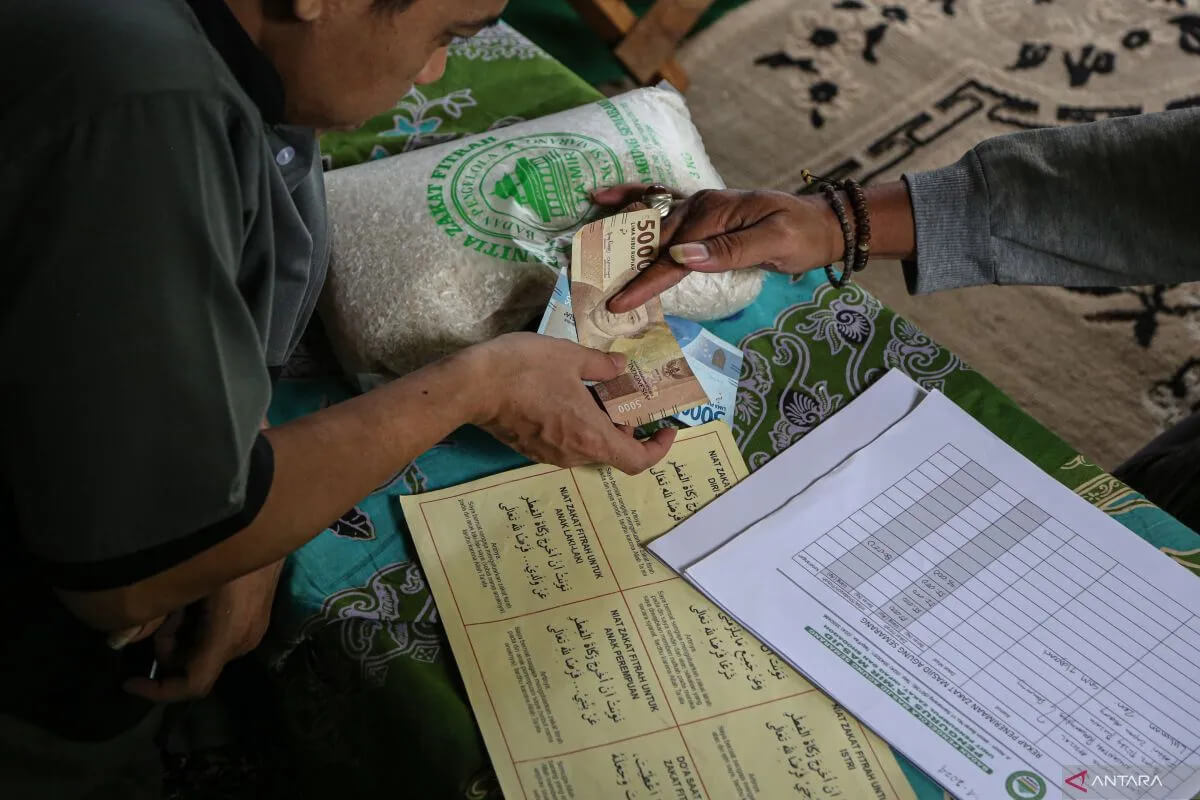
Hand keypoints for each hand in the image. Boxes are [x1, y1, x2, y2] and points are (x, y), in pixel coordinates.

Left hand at [122, 559, 283, 701]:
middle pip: (194, 665)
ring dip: (182, 633)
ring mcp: (253, 630)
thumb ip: (153, 612)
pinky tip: (196, 594)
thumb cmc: (229, 545)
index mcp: (228, 636)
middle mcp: (244, 641)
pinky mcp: (256, 618)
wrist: (274, 520)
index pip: (194, 685)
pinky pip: (218, 635)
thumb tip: (120, 639)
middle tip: (160, 610)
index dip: (158, 691)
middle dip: (168, 647)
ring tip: (179, 594)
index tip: (129, 680)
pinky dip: (198, 625)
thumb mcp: (187, 578)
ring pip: (204, 649)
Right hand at [465, 332, 675, 473]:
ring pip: (589, 444)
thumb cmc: (525, 370)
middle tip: (623, 391)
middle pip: (613, 449)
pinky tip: (566, 393)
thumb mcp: (571, 356)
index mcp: (592, 436)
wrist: (470, 386)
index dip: (659, 448)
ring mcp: (550, 455)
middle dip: (625, 423)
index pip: (638, 460)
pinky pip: (567, 441)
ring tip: (593, 386)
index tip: (666, 428)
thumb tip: (621, 368)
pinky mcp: (532, 449)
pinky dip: (578, 423)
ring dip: (600, 421)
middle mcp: (574, 454)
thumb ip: (603, 366)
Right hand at [593, 185, 836, 312]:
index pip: (672, 256)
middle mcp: (701, 205)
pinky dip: (630, 198)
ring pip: (650, 223)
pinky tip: (603, 196)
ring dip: (617, 236)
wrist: (822, 223)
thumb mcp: (774, 243)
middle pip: (652, 240)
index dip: (645, 281)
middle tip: (589, 285)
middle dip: (620, 263)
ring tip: (583, 247)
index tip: (619, 303)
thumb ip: (728, 250)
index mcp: (715, 214)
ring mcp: (699, 205)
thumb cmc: (801, 236)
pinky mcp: (701, 212)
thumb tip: (683, 256)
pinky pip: (660, 205)